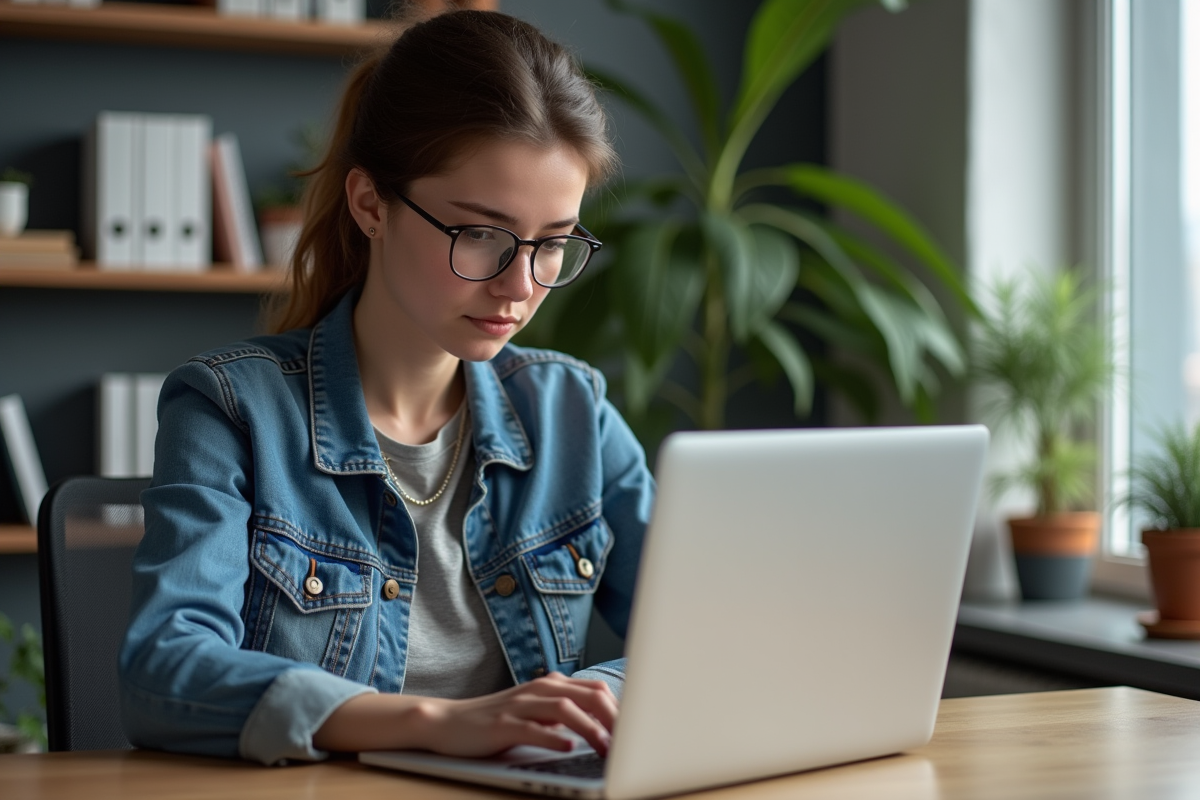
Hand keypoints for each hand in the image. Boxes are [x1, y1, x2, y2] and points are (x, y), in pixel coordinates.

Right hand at [413, 672, 616, 756]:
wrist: (449, 722)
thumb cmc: (497, 720)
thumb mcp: (536, 714)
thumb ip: (566, 716)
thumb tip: (604, 729)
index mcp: (551, 685)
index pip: (597, 691)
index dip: (621, 710)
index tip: (639, 731)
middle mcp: (540, 689)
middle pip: (589, 695)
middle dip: (615, 718)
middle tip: (631, 742)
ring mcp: (521, 705)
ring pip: (566, 709)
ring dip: (591, 729)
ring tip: (607, 748)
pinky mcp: (503, 724)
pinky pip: (533, 728)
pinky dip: (554, 737)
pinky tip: (568, 747)